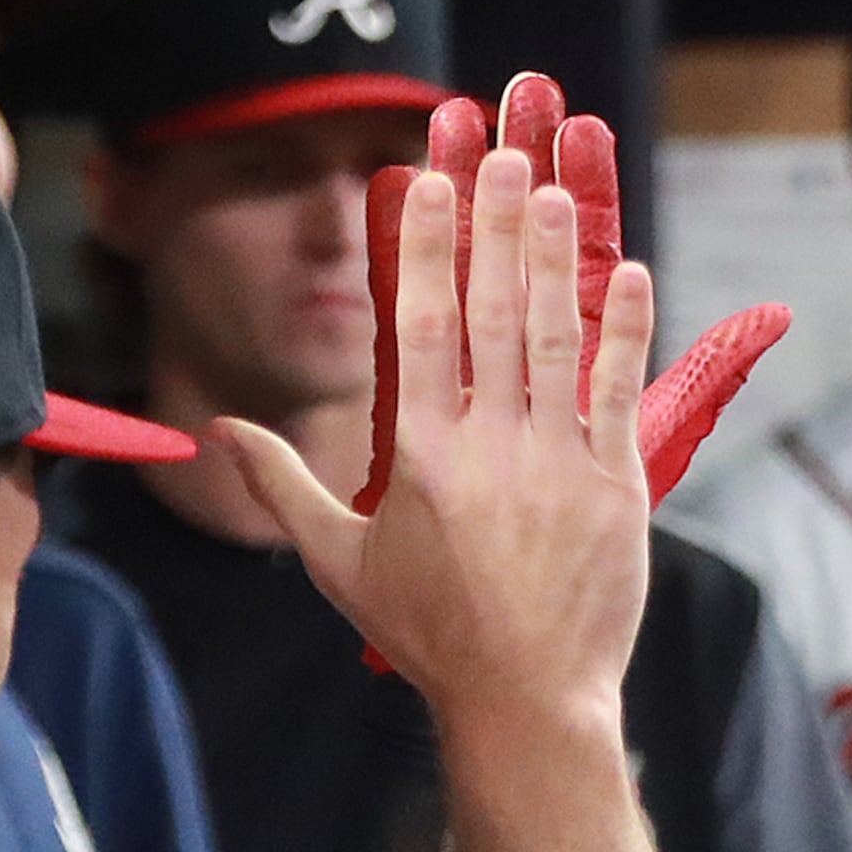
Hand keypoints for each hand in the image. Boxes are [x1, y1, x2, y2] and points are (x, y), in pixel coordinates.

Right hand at [220, 137, 652, 728]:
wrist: (524, 701)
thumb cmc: (430, 635)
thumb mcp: (339, 564)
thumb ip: (284, 487)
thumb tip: (221, 436)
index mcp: (420, 457)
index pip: (423, 327)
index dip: (430, 245)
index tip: (433, 181)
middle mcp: (488, 447)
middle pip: (492, 311)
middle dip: (496, 223)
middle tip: (502, 149)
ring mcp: (557, 463)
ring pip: (557, 337)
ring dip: (555, 258)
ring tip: (554, 188)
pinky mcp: (616, 486)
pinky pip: (620, 389)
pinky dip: (627, 328)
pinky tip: (630, 272)